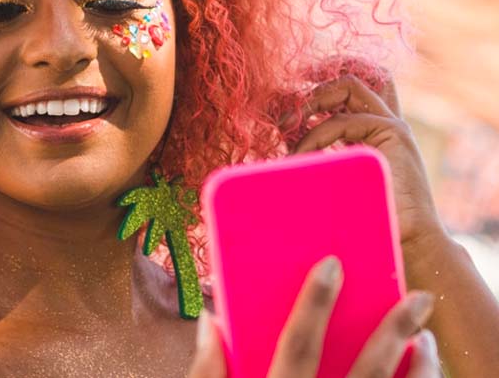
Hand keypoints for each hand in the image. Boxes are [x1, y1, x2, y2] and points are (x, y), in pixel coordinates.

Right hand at [187, 257, 442, 376]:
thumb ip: (205, 373)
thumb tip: (210, 320)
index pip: (297, 345)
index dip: (314, 302)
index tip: (333, 264)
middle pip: (366, 374)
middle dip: (395, 331)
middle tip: (418, 297)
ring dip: (420, 371)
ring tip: (425, 339)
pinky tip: (419, 377)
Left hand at [285, 74, 444, 251]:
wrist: (408, 242)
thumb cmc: (367, 218)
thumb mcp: (335, 178)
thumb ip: (317, 157)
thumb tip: (277, 149)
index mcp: (373, 131)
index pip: (353, 89)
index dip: (325, 78)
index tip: (293, 88)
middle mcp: (385, 122)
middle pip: (353, 78)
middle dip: (314, 86)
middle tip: (286, 111)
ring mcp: (392, 125)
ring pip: (350, 86)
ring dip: (312, 101)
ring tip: (286, 126)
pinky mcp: (393, 134)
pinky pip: (342, 122)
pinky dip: (316, 134)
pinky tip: (302, 155)